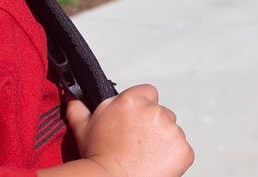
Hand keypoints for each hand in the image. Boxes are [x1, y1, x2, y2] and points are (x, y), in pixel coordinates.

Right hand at [66, 84, 193, 176]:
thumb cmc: (97, 158)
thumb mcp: (83, 129)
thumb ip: (80, 109)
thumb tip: (74, 98)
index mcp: (131, 101)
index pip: (148, 92)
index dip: (141, 107)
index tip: (134, 122)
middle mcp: (154, 111)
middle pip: (161, 113)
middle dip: (152, 126)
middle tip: (137, 144)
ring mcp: (171, 131)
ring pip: (172, 131)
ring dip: (163, 141)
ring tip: (145, 157)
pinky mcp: (183, 150)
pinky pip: (182, 149)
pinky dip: (173, 157)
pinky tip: (156, 165)